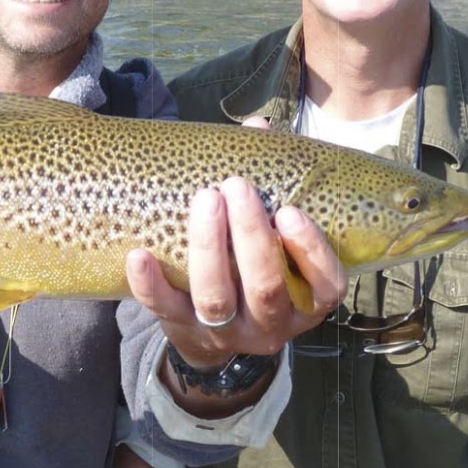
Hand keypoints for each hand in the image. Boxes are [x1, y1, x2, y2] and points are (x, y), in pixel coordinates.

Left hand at [126, 176, 345, 368]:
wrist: (211, 338)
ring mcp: (226, 334)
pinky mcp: (183, 331)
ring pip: (217, 299)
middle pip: (265, 288)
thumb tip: (259, 128)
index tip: (290, 211)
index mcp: (305, 302)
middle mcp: (270, 325)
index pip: (326, 286)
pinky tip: (140, 255)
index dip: (311, 251)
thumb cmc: (250, 270)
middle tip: (237, 186)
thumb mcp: (272, 242)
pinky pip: (165, 311)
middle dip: (251, 237)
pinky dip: (151, 285)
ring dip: (208, 248)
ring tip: (204, 200)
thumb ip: (271, 188)